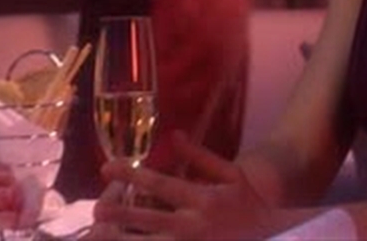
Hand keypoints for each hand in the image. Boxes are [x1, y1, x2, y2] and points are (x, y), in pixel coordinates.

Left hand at [91, 131, 273, 240]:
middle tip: (96, 211)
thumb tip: (173, 135)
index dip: (131, 176)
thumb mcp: (229, 172)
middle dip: (120, 217)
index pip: (160, 186)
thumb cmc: (246, 200)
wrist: (270, 232)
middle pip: (149, 222)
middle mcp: (193, 226)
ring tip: (98, 237)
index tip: (106, 168)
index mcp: (202, 199)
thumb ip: (199, 156)